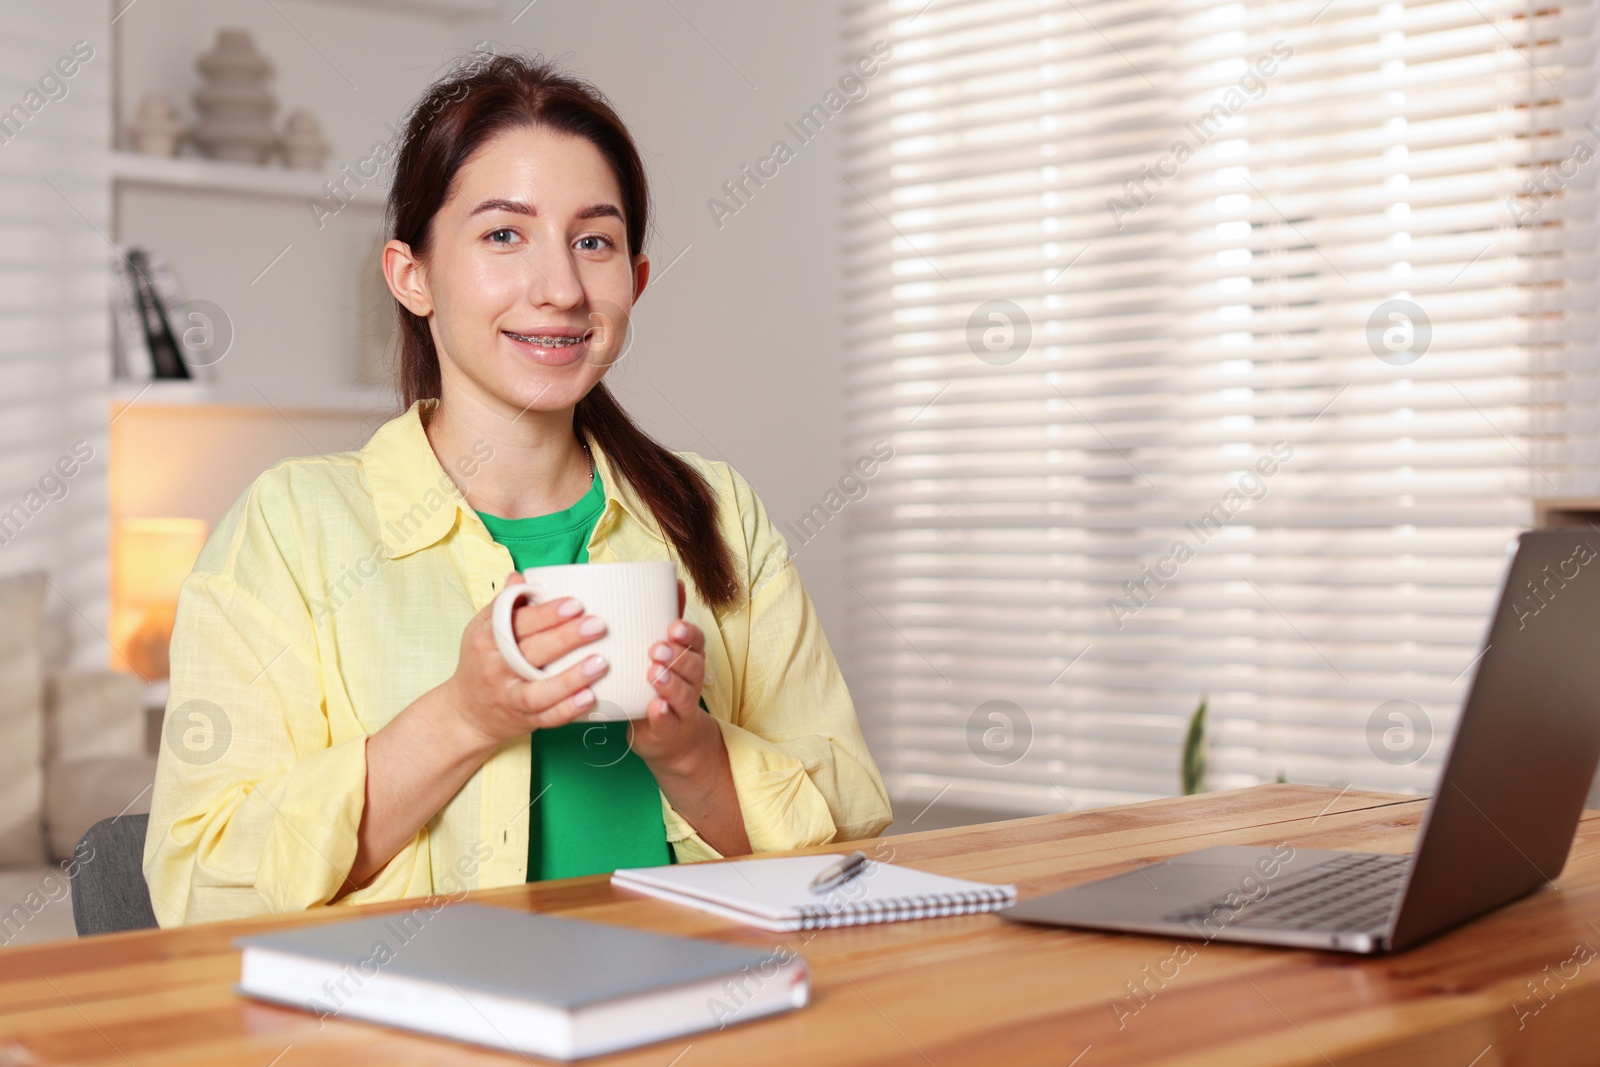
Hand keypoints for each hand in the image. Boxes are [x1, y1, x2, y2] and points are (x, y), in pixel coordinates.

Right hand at [444, 571, 611, 753]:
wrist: (465, 713)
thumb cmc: (482, 662)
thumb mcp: (482, 630)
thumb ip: (502, 605)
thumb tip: (519, 577)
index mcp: (485, 639)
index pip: (515, 623)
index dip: (545, 613)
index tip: (575, 603)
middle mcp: (495, 668)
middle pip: (530, 652)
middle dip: (565, 638)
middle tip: (597, 625)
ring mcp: (508, 697)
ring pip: (538, 691)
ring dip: (570, 678)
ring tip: (600, 662)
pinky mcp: (523, 720)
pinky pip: (546, 718)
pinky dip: (567, 709)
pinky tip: (590, 697)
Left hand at [628, 580, 719, 774]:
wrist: (670, 740)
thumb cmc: (661, 687)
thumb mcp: (667, 653)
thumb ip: (667, 620)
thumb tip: (674, 580)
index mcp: (690, 660)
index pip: (697, 643)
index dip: (688, 635)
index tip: (673, 628)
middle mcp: (691, 682)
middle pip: (693, 667)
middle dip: (676, 657)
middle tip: (655, 649)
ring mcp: (682, 708)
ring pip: (684, 694)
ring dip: (670, 683)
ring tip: (654, 674)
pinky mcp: (670, 731)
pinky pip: (669, 723)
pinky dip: (663, 714)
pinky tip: (655, 707)